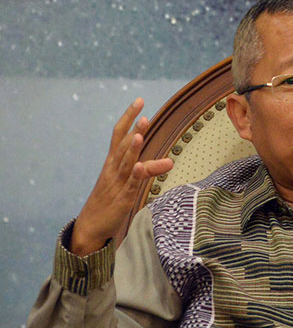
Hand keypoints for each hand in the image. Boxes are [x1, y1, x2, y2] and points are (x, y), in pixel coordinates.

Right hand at [70, 98, 173, 256]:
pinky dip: (136, 175)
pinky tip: (141, 166)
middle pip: (123, 145)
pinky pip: (129, 185)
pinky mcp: (122, 199)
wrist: (90, 226)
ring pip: (126, 163)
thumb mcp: (126, 180)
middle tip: (145, 115)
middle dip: (133, 130)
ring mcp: (117, 183)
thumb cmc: (109, 200)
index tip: (139, 101)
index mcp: (112, 162)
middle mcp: (113, 169)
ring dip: (133, 149)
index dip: (128, 117)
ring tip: (140, 134)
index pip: (119, 134)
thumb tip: (167, 160)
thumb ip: (145, 168)